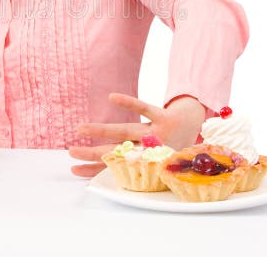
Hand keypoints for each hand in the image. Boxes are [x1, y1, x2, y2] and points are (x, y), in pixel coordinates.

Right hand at [68, 94, 205, 176]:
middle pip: (115, 151)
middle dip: (92, 152)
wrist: (194, 124)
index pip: (113, 166)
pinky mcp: (164, 117)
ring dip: (102, 131)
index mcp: (143, 160)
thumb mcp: (155, 155)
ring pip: (125, 132)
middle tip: (71, 151)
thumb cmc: (170, 141)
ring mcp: (156, 133)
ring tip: (81, 128)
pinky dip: (129, 103)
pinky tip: (112, 98)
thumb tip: (108, 162)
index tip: (73, 169)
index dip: (93, 168)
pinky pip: (144, 108)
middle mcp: (148, 149)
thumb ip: (135, 158)